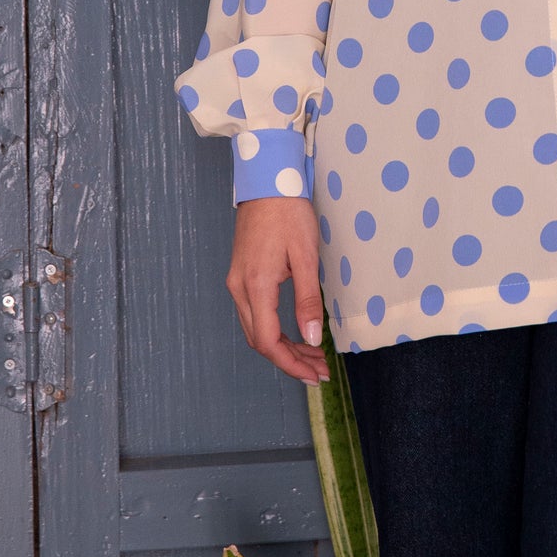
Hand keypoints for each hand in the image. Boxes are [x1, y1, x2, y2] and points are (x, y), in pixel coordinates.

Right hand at [226, 196, 329, 384]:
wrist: (267, 181)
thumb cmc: (288, 213)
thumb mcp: (306, 256)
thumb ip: (307, 300)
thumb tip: (311, 339)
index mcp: (256, 286)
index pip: (268, 342)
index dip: (291, 364)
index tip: (314, 375)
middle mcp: (239, 288)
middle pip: (259, 341)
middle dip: (289, 360)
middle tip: (319, 369)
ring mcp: (237, 282)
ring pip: (256, 329)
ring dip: (283, 346)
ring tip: (312, 355)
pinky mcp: (241, 274)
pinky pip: (254, 314)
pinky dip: (274, 329)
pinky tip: (295, 331)